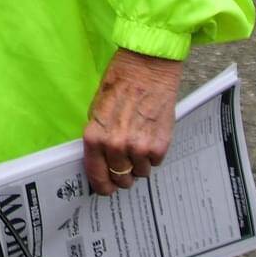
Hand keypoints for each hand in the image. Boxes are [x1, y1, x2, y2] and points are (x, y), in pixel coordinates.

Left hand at [82, 48, 181, 195]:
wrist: (148, 67)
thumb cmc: (121, 81)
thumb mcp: (98, 108)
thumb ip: (98, 135)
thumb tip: (100, 157)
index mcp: (96, 136)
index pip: (97, 175)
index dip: (102, 186)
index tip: (106, 189)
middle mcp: (116, 146)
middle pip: (120, 179)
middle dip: (123, 175)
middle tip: (126, 164)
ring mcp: (139, 148)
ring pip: (140, 173)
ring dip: (139, 163)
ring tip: (140, 142)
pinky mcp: (159, 145)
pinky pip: (155, 162)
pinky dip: (154, 154)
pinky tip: (151, 135)